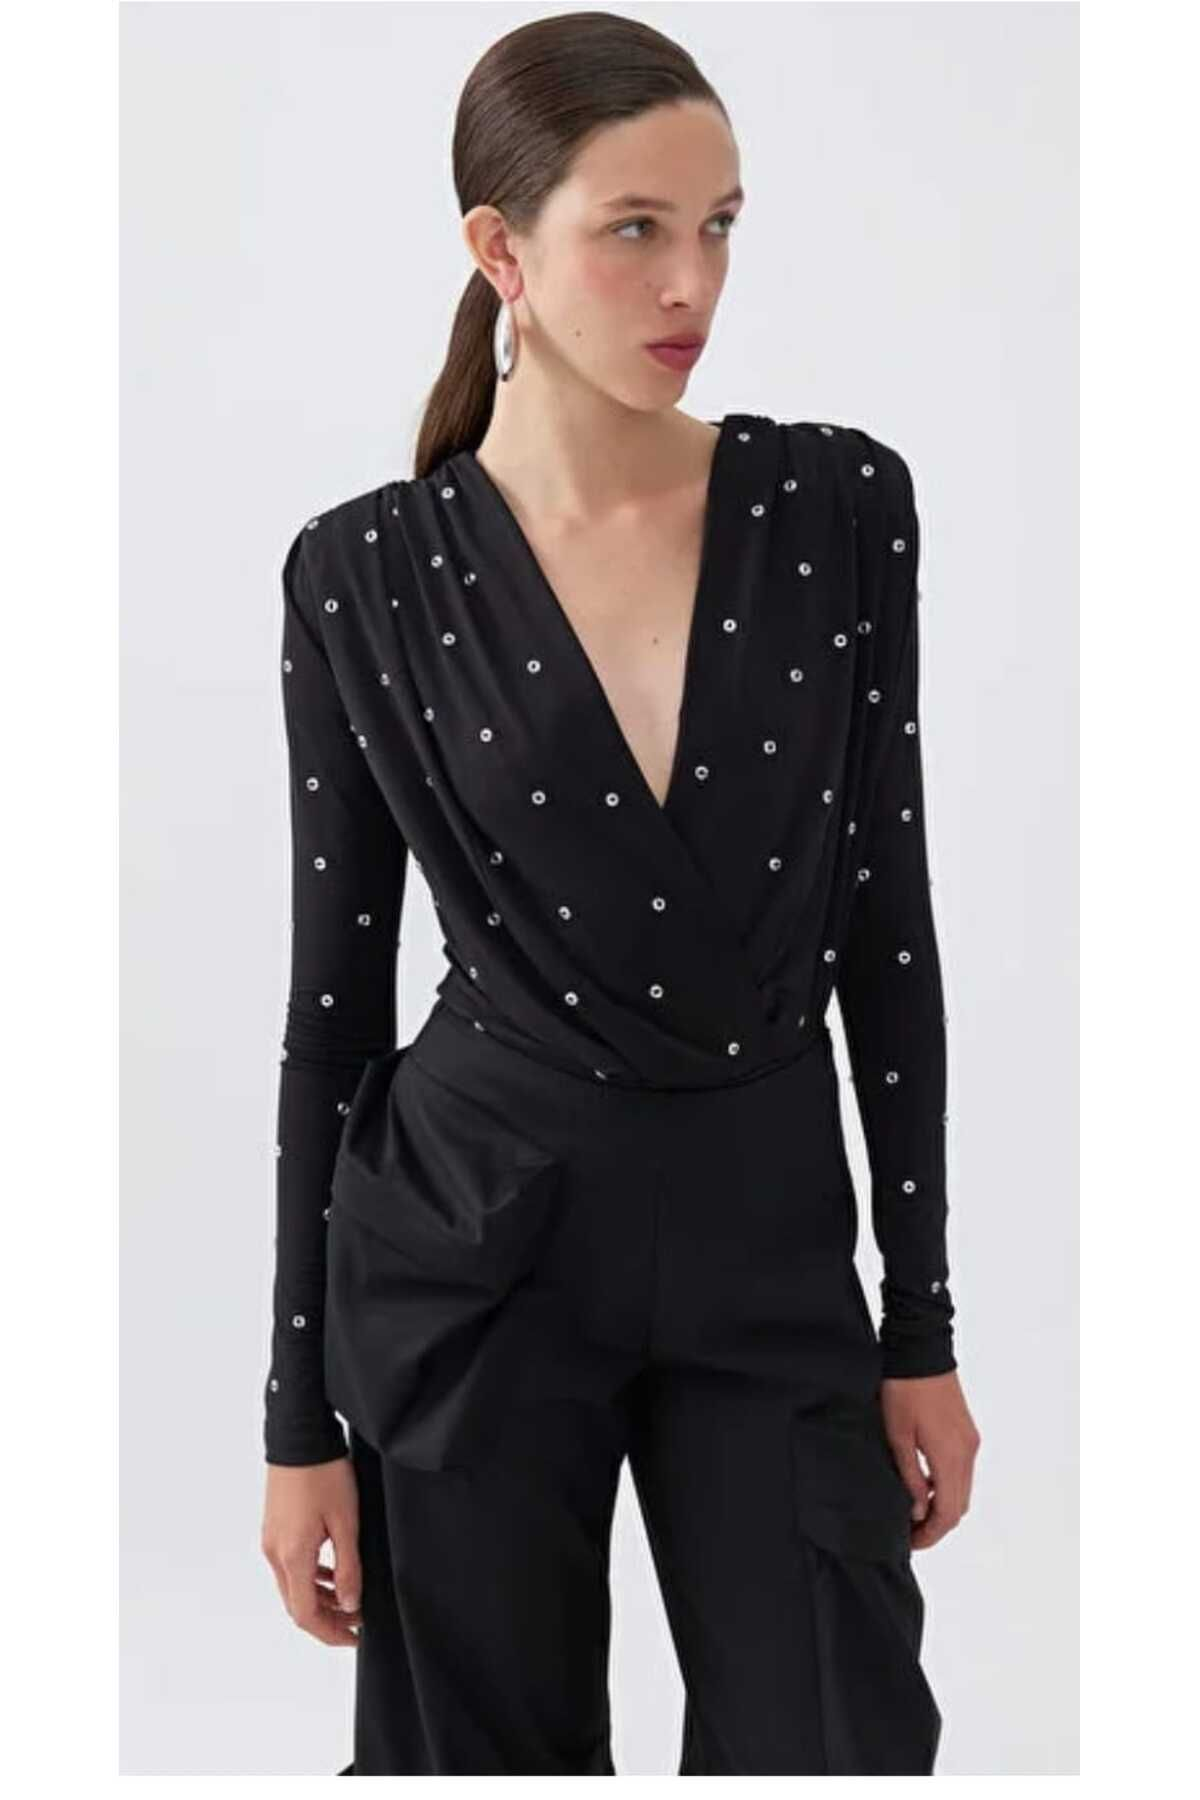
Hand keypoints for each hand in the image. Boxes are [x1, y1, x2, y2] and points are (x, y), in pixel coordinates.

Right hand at [261, 1453, 362, 1644]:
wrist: (300, 1436)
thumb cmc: (324, 1474)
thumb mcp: (346, 1523)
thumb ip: (348, 1568)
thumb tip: (349, 1605)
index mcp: (292, 1556)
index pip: (306, 1615)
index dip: (330, 1633)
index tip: (354, 1637)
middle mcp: (275, 1553)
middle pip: (297, 1604)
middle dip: (326, 1619)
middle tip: (356, 1623)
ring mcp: (272, 1540)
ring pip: (292, 1586)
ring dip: (319, 1599)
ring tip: (349, 1599)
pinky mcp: (274, 1527)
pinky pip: (289, 1565)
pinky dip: (310, 1577)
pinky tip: (331, 1571)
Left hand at [881, 1369, 980, 1549]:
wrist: (921, 1351)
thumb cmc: (903, 1390)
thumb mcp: (897, 1436)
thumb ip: (910, 1477)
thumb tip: (918, 1511)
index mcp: (950, 1456)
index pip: (948, 1512)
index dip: (931, 1534)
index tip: (911, 1542)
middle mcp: (967, 1453)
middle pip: (959, 1506)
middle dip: (938, 1525)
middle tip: (911, 1533)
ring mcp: (970, 1442)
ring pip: (963, 1490)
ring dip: (943, 1506)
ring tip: (915, 1512)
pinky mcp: (968, 1432)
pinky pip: (963, 1471)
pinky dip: (947, 1486)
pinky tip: (923, 1484)